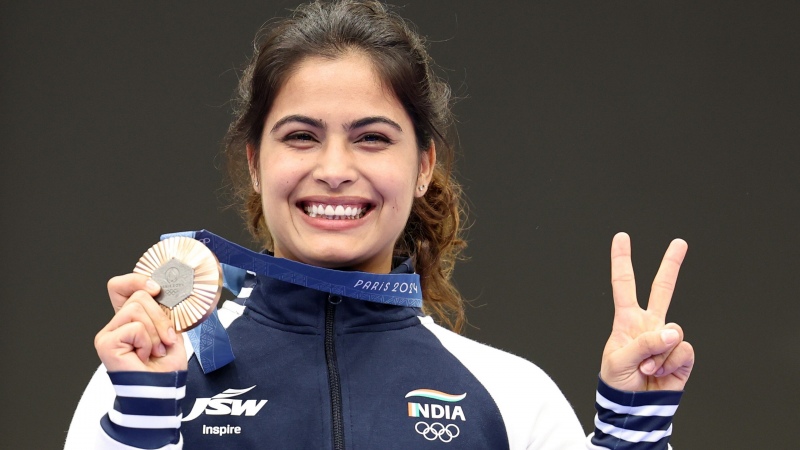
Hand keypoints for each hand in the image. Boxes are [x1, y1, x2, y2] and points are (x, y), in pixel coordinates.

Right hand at [94, 274, 186, 371]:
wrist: (163, 388)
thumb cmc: (166, 365)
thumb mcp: (170, 328)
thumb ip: (161, 308)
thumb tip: (160, 288)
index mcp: (129, 318)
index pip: (121, 286)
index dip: (137, 280)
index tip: (157, 289)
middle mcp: (115, 324)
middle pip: (138, 296)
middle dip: (160, 317)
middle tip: (165, 339)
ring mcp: (108, 333)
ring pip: (137, 309)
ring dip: (156, 331)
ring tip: (155, 350)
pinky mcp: (106, 343)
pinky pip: (135, 327)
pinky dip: (148, 341)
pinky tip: (144, 355)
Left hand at [600, 232, 694, 391]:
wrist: (634, 409)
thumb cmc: (618, 382)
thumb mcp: (619, 360)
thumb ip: (643, 343)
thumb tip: (673, 331)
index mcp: (627, 321)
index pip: (624, 285)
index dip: (622, 261)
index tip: (621, 237)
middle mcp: (650, 325)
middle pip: (663, 290)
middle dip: (671, 265)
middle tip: (679, 243)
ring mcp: (667, 339)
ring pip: (673, 332)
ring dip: (658, 355)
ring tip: (646, 368)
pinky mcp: (682, 355)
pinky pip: (682, 351)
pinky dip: (670, 364)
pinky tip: (660, 373)